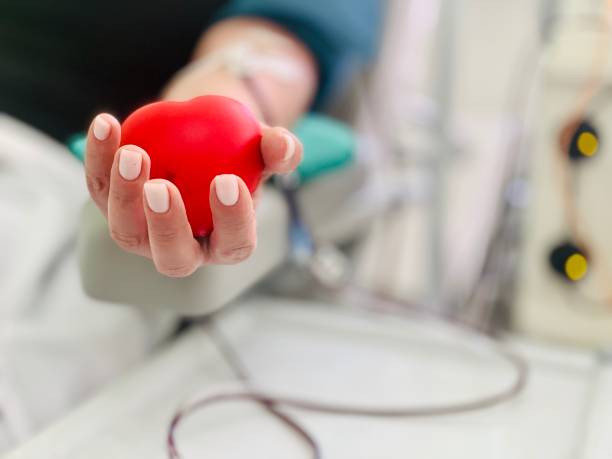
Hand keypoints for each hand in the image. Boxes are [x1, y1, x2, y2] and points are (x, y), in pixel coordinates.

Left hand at [84, 112, 302, 276]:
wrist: (202, 139)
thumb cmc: (239, 151)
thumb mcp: (263, 146)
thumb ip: (279, 149)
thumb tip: (282, 147)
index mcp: (226, 243)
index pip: (234, 243)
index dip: (232, 220)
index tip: (228, 182)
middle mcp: (183, 249)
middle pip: (172, 256)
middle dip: (165, 225)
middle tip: (162, 187)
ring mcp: (143, 233)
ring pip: (127, 231)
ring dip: (124, 195)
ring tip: (131, 152)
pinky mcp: (113, 206)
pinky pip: (99, 188)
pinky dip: (99, 157)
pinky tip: (106, 123)